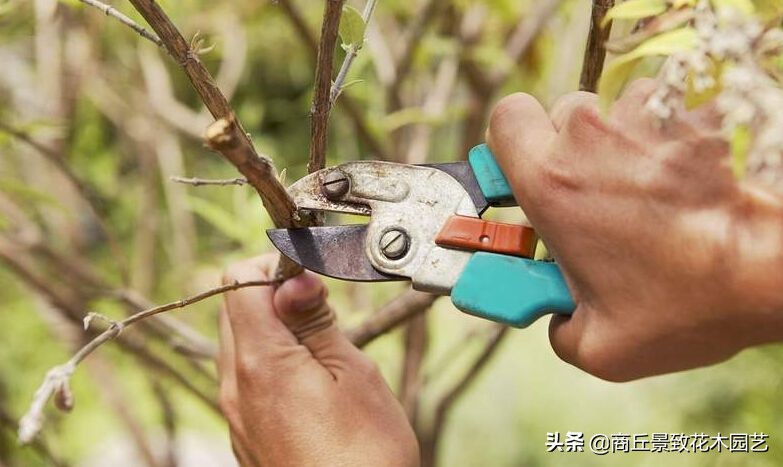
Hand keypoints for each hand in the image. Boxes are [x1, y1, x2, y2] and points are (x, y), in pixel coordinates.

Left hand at [218, 255, 418, 465]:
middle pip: (235, 310)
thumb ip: (315, 321)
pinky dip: (272, 363)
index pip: (240, 281)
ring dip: (274, 329)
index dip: (275, 265)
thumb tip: (294, 277)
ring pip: (240, 345)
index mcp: (259, 362)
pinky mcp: (246, 435)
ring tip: (322, 346)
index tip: (311, 275)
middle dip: (273, 294)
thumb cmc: (365, 455)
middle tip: (321, 307)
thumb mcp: (353, 374)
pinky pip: (247, 380)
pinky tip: (311, 382)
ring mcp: (236, 415)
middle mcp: (235, 387)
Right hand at [487, 79, 782, 380]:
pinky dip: (665, 138)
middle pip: (562, 115)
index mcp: (552, 183)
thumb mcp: (601, 347)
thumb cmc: (689, 303)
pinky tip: (683, 181)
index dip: (512, 142)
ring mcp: (646, 118)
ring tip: (646, 195)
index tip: (525, 173)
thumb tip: (557, 317)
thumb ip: (556, 328)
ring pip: (615, 112)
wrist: (774, 268)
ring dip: (620, 145)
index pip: (506, 118)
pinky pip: (663, 112)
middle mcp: (592, 138)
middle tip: (590, 196)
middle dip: (570, 149)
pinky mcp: (693, 113)